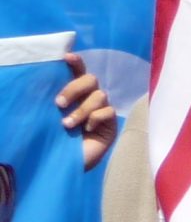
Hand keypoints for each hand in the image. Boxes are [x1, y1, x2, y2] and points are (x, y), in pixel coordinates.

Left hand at [52, 55, 116, 169]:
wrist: (67, 164)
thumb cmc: (55, 141)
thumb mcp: (50, 118)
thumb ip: (57, 103)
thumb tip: (47, 85)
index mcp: (74, 95)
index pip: (77, 72)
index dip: (75, 62)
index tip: (67, 57)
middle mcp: (89, 99)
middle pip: (91, 79)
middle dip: (74, 89)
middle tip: (58, 104)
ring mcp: (102, 111)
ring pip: (99, 96)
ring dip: (81, 110)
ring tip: (67, 126)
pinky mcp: (111, 125)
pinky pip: (107, 112)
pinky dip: (95, 119)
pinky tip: (87, 131)